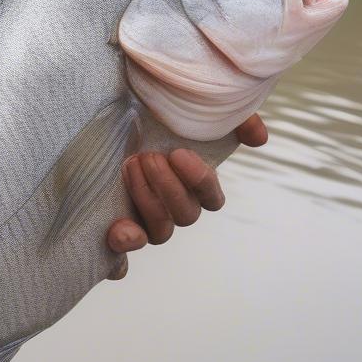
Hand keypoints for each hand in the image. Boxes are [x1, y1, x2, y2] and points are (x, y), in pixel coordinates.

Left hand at [105, 114, 267, 279]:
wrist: (102, 119)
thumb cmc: (148, 115)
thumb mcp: (186, 106)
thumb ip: (230, 117)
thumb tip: (258, 137)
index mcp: (192, 185)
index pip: (212, 199)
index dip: (199, 181)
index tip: (178, 154)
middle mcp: (172, 207)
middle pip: (186, 215)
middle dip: (168, 186)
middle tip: (148, 157)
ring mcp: (146, 220)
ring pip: (160, 231)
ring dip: (147, 201)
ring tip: (130, 166)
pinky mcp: (117, 228)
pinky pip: (124, 255)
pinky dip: (124, 248)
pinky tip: (118, 231)